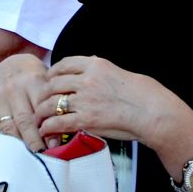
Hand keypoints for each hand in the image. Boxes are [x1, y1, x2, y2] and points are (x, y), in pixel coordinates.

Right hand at [0, 54, 51, 151]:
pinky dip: (5, 138)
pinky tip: (13, 143)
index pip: (41, 110)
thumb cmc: (32, 77)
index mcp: (33, 80)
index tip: (53, 146)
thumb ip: (53, 108)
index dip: (48, 131)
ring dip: (19, 143)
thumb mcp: (47, 84)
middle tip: (41, 154)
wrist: (10, 64)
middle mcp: (13, 87)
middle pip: (24, 122)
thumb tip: (55, 141)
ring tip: (29, 152)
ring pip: (8, 127)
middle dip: (34, 142)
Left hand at [39, 56, 183, 146]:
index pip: (64, 64)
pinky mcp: (86, 120)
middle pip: (53, 83)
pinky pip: (58, 122)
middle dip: (44, 93)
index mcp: (96, 65)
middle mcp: (87, 79)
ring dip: (42, 111)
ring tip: (39, 118)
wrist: (153, 112)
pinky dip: (48, 126)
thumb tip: (90, 62)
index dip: (53, 73)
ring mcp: (85, 100)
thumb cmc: (142, 94)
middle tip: (42, 101)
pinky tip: (45, 129)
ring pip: (51, 103)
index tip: (50, 80)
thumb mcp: (118, 72)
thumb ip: (100, 70)